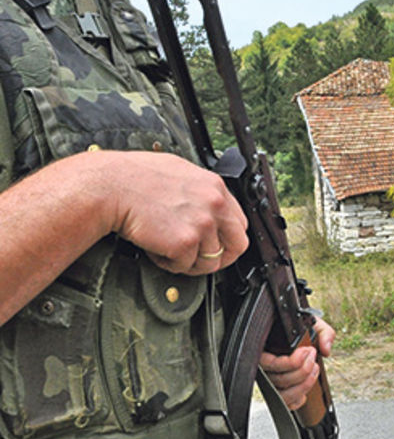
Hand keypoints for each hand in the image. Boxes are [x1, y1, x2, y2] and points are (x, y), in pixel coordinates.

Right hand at [102, 151, 248, 274]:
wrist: (108, 186)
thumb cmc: (133, 177)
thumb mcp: (179, 172)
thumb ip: (202, 192)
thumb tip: (211, 207)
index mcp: (215, 187)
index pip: (240, 223)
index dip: (228, 238)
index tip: (217, 245)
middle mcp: (214, 205)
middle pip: (237, 245)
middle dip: (219, 257)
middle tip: (199, 259)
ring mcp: (202, 224)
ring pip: (210, 261)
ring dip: (189, 261)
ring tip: (168, 249)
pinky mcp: (185, 242)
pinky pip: (185, 266)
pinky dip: (169, 263)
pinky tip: (156, 248)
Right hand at [259, 318, 334, 409]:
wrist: (298, 332)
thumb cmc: (301, 328)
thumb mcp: (313, 323)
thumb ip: (324, 332)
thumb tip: (326, 349)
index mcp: (265, 350)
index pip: (271, 364)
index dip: (292, 362)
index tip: (308, 350)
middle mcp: (265, 368)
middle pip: (279, 380)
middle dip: (302, 371)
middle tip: (313, 358)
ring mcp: (272, 381)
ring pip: (282, 395)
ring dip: (303, 386)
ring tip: (314, 370)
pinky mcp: (281, 390)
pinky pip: (285, 403)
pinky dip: (298, 400)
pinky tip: (307, 390)